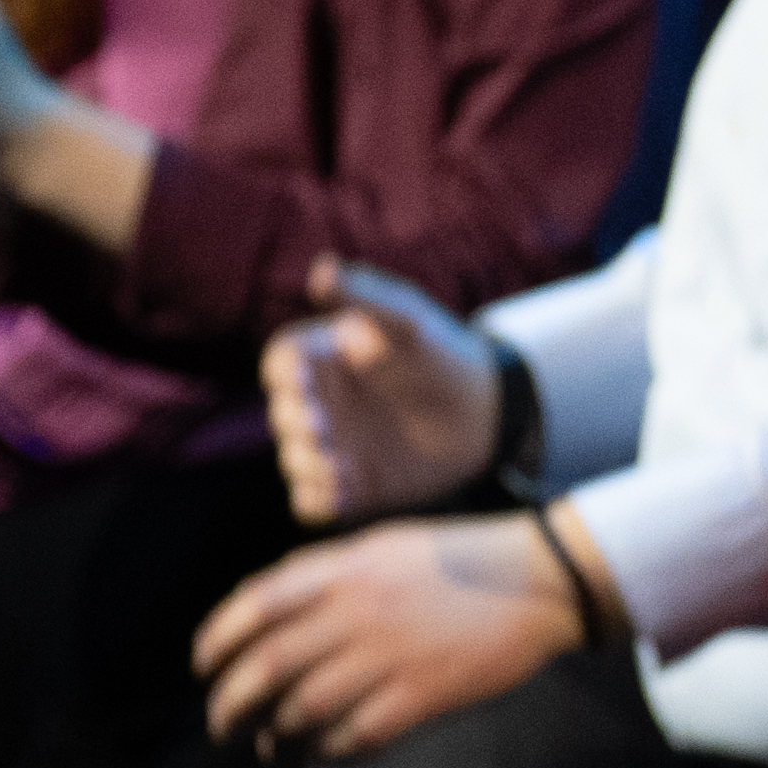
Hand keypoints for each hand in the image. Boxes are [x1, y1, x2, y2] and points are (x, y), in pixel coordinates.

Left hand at [194, 514, 587, 764]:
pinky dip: (324, 753)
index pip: (254, 609)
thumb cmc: (460, 561)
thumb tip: (263, 614)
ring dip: (273, 736)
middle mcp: (357, 612)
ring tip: (268, 746)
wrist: (541, 580)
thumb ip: (324, 573)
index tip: (205, 667)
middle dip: (230, 706)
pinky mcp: (421, 696)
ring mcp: (389, 657)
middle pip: (265, 670)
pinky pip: (352, 737)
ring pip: (301, 711)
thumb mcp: (384, 546)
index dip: (216, 643)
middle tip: (223, 725)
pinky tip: (320, 753)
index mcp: (344, 570)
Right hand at [266, 269, 510, 525]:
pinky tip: (343, 494)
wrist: (484, 409)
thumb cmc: (442, 352)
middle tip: (321, 428)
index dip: (286, 373)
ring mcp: (327, 445)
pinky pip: (315, 500)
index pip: (282, 363)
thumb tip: (323, 267)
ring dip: (309, 464)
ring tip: (339, 465)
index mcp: (320, 357)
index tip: (301, 378)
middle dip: (297, 422)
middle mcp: (316, 402)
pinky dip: (320, 499)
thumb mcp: (408, 320)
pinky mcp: (345, 484)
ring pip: (296, 459)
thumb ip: (367, 296)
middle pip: (284, 414)